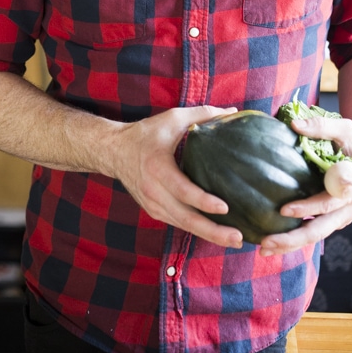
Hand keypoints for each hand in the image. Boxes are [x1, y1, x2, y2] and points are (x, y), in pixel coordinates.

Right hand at [112, 105, 244, 248]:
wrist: (114, 151)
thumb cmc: (145, 134)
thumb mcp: (172, 119)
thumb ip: (202, 114)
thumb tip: (232, 112)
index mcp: (158, 168)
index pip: (183, 190)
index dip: (204, 201)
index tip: (225, 207)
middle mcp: (153, 191)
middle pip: (185, 218)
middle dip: (213, 231)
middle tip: (237, 237)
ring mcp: (152, 204)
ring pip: (183, 225)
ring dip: (209, 235)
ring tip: (234, 240)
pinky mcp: (154, 211)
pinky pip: (178, 223)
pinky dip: (197, 230)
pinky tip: (216, 233)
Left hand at [258, 113, 351, 256]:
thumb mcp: (345, 128)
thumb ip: (321, 127)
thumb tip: (293, 125)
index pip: (328, 203)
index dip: (307, 207)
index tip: (284, 210)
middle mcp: (350, 207)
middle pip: (320, 230)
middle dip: (292, 240)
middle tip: (266, 244)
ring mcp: (344, 215)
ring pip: (317, 235)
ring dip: (291, 244)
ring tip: (264, 250)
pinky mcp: (337, 217)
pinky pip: (317, 230)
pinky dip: (298, 238)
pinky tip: (275, 242)